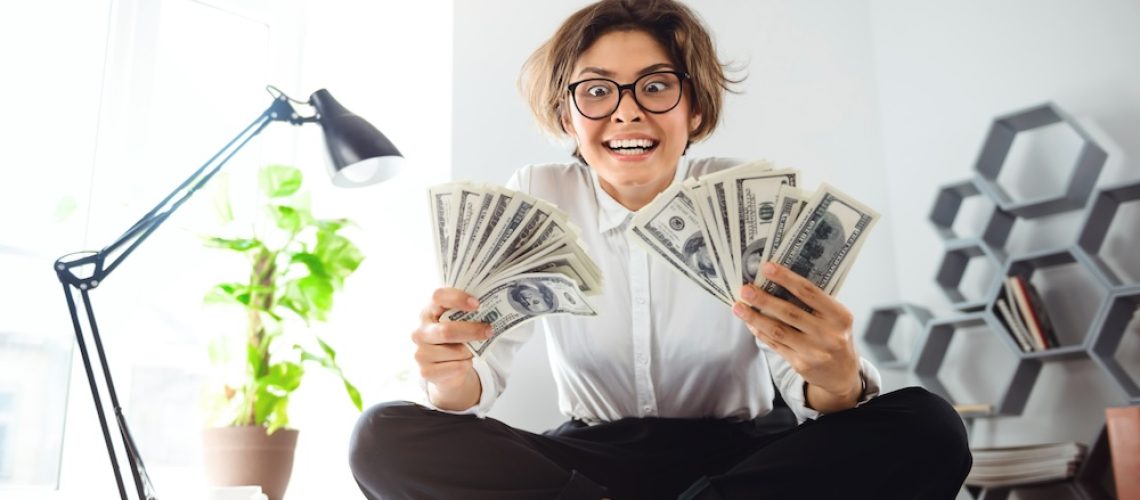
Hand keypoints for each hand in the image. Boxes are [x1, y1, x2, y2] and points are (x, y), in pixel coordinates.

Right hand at [412, 288, 490, 407]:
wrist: (447, 369)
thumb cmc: (456, 339)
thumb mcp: (459, 323)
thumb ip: (467, 314)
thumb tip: (491, 312)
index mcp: (428, 312)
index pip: (438, 297)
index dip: (457, 298)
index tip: (477, 304)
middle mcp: (420, 332)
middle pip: (447, 331)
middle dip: (472, 331)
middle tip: (489, 330)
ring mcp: (421, 353)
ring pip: (455, 352)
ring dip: (470, 351)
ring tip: (471, 350)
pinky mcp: (426, 371)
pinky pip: (456, 367)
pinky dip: (466, 365)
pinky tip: (464, 362)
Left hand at [733, 262, 861, 410]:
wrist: (843, 374)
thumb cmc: (835, 336)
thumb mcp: (835, 318)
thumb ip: (814, 303)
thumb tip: (776, 282)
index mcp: (840, 316)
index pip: (809, 292)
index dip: (786, 279)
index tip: (766, 267)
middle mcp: (829, 334)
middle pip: (790, 313)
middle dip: (764, 300)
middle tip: (745, 289)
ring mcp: (815, 352)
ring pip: (778, 331)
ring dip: (755, 318)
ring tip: (738, 306)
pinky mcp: (801, 365)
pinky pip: (776, 345)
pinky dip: (760, 332)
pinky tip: (750, 323)